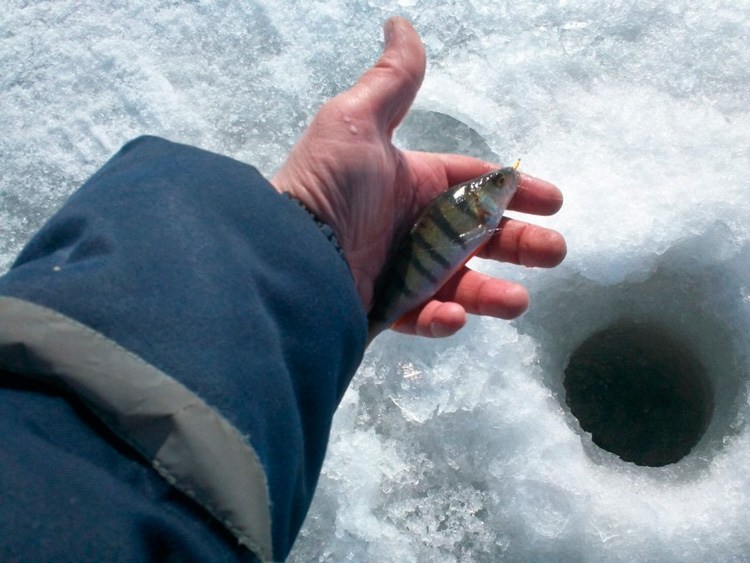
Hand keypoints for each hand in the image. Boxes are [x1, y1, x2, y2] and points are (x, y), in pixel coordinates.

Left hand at [272, 17, 565, 337]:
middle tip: (555, 252)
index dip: (517, 191)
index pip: (475, 185)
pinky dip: (441, 320)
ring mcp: (402, 271)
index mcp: (413, 184)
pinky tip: (449, 314)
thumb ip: (391, 82)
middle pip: (481, 237)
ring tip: (516, 300)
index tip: (554, 202)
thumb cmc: (328, 186)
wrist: (286, 253)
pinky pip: (423, 317)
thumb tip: (400, 24)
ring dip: (493, 294)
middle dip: (522, 244)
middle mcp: (413, 227)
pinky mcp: (386, 310)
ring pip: (462, 285)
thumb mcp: (356, 122)